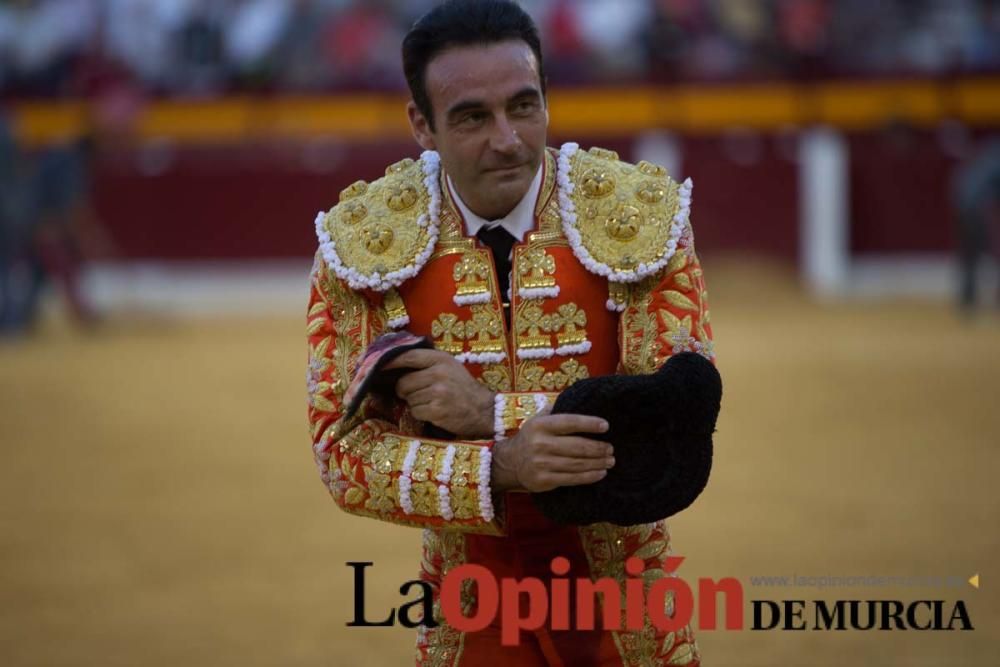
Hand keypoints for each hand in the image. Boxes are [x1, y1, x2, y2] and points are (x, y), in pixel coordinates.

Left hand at [384, 349, 494, 437]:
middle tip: (418, 394)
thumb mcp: (449, 367)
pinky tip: (435, 412)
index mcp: (440, 359)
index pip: (407, 357)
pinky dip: (421, 414)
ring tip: (432, 402)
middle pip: (403, 383)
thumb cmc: (463, 388)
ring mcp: (438, 392)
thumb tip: (393, 363)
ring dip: (416, 403)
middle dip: (405, 391)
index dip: (389, 362)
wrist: (484, 410)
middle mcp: (438, 373)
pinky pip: (416, 412)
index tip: (376, 366)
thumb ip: (427, 363)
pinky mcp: (437, 409)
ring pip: (409, 398)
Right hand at [491, 413, 613, 492]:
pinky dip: (590, 476)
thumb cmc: (532, 437)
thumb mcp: (539, 419)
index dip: (589, 423)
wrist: (510, 462)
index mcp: (541, 425)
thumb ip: (557, 410)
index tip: (606, 426)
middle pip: (578, 446)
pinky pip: (572, 479)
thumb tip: (582, 401)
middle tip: (611, 448)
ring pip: (577, 464)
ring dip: (598, 463)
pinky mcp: (544, 480)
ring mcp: (542, 463)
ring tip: (610, 460)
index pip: (570, 422)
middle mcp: (540, 444)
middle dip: (598, 448)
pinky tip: (600, 473)